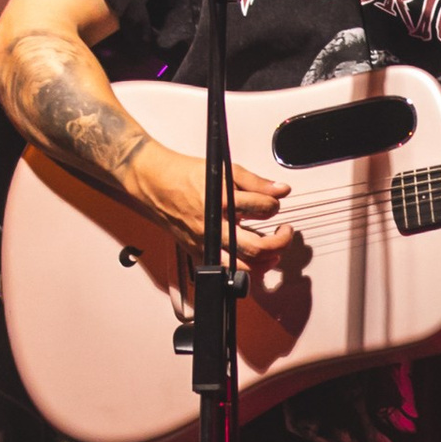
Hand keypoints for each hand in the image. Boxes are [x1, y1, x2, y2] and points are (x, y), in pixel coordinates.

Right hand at [125, 138, 296, 265]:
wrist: (156, 183)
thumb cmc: (186, 175)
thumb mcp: (225, 170)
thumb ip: (256, 182)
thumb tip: (281, 190)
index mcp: (223, 203)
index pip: (263, 209)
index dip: (275, 205)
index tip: (276, 203)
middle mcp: (214, 227)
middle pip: (256, 248)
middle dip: (279, 243)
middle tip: (284, 233)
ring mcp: (205, 243)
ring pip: (241, 268)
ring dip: (263, 264)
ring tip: (273, 253)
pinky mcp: (198, 252)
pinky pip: (223, 271)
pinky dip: (241, 271)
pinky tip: (251, 261)